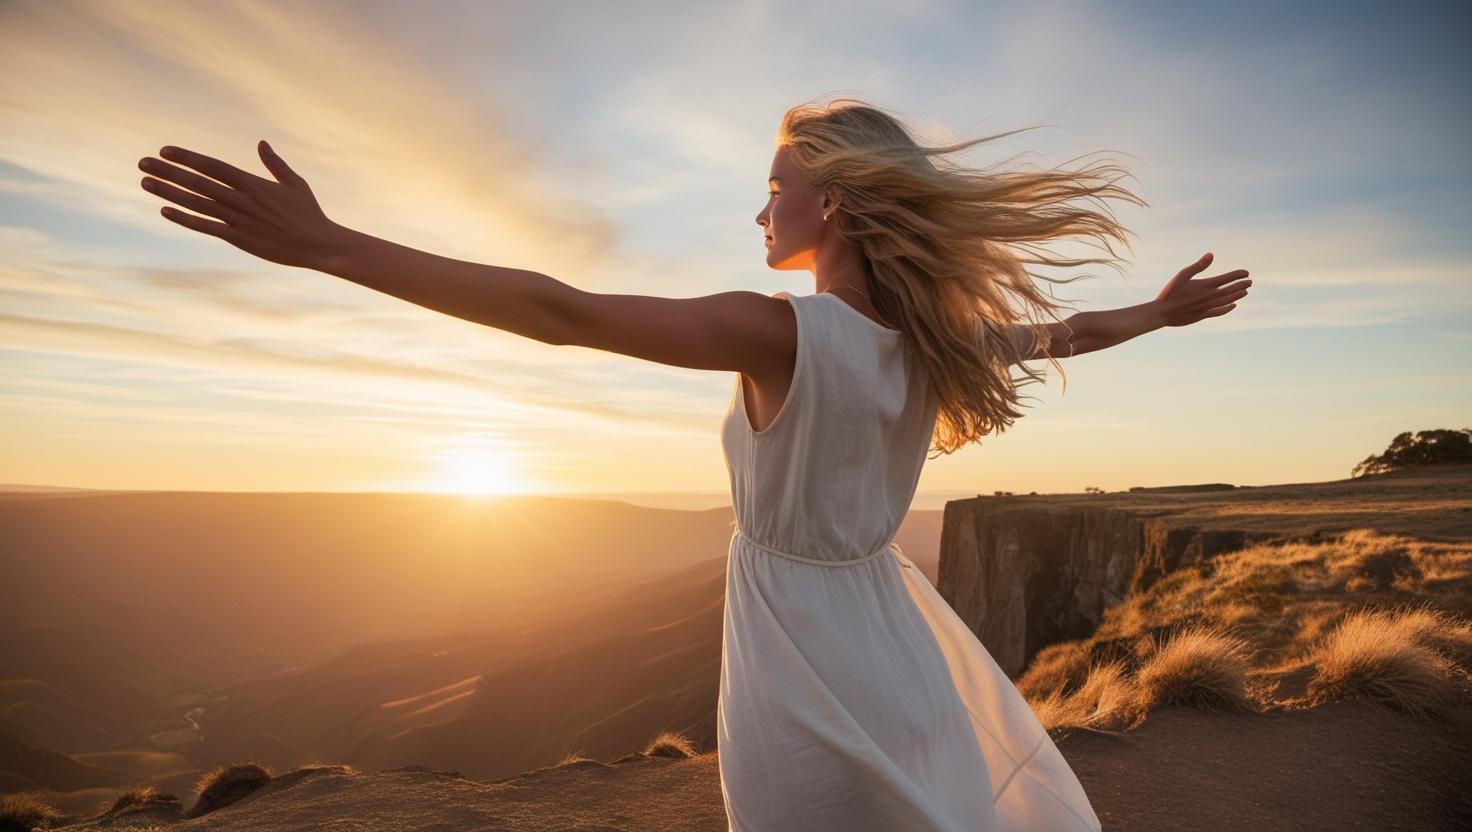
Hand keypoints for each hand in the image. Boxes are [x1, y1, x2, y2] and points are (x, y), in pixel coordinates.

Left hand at [137, 141, 346, 270]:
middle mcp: (241, 200)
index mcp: (254, 184)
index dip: (187, 157)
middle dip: (168, 171)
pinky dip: (184, 219)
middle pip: (197, 182)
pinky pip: (206, 227)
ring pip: (196, 203)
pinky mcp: (238, 239)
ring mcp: (238, 220)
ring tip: (145, 182)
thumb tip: (261, 143)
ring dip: (168, 192)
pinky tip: (165, 210)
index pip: (212, 166)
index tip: (164, 150)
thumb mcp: (295, 184)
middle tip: (142, 162)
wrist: (319, 245)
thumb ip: (275, 164)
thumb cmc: (309, 213)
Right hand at [1152, 252, 1250, 326]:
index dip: (1238, 275)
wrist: (1162, 313)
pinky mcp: (1202, 315)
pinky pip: (1219, 311)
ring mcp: (1206, 307)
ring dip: (1237, 295)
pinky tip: (1232, 305)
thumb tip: (1211, 255)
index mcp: (1205, 285)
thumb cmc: (1170, 292)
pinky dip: (1227, 308)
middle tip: (1250, 281)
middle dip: (1242, 285)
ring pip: (1227, 301)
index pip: (1227, 278)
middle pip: (1230, 290)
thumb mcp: (1182, 275)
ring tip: (1245, 292)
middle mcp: (1208, 296)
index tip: (1246, 272)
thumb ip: (1198, 266)